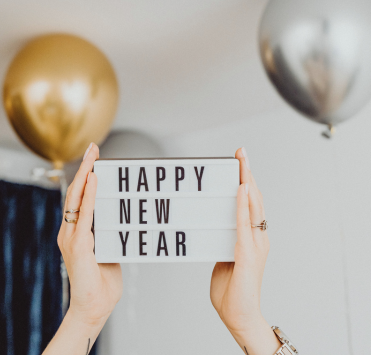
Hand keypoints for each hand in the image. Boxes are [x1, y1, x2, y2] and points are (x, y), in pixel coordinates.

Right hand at [58, 143, 122, 325]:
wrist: (93, 309)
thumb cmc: (102, 283)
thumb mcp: (109, 251)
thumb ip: (110, 234)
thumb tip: (122, 220)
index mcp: (76, 231)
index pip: (79, 198)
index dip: (85, 176)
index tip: (94, 158)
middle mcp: (69, 231)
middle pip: (75, 192)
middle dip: (84, 167)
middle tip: (93, 147)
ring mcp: (71, 237)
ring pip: (76, 198)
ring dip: (85, 174)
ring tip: (93, 156)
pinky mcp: (77, 245)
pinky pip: (83, 214)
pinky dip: (88, 196)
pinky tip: (92, 180)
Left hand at [210, 148, 279, 354]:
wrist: (239, 318)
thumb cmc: (231, 292)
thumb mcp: (224, 259)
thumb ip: (222, 242)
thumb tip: (212, 229)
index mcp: (252, 238)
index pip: (250, 203)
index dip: (246, 181)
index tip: (239, 161)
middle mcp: (258, 237)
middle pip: (254, 198)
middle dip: (247, 173)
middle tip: (241, 152)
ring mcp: (256, 245)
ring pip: (253, 206)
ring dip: (247, 181)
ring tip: (242, 161)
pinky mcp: (248, 254)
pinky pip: (244, 224)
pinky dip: (243, 205)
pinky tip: (241, 189)